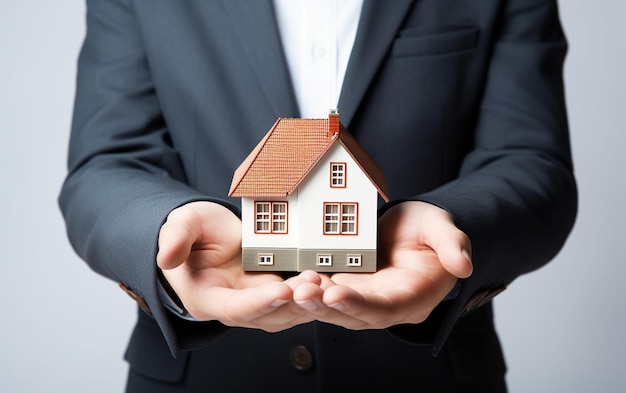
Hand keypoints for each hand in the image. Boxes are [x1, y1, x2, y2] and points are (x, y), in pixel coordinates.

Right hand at [157, 201, 316, 331]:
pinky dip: (310, 293)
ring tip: (323, 279)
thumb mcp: (182, 225)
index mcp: (207, 299)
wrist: (210, 232)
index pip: (234, 309)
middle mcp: (233, 308)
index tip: (282, 290)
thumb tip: (165, 259)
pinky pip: (294, 300)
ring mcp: (256, 303)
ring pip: (285, 313)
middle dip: (292, 303)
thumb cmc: (194, 230)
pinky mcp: (273, 293)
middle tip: (313, 283)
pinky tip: (326, 278)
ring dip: (306, 301)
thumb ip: (175, 239)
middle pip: (266, 316)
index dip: (258, 303)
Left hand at [292, 201, 472, 329]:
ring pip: (335, 308)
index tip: (336, 295)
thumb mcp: (443, 228)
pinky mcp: (348, 287)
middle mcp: (386, 305)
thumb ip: (452, 244)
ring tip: (292, 288)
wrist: (413, 229)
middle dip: (326, 307)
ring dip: (313, 301)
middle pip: (354, 314)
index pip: (386, 308)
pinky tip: (292, 279)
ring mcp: (364, 298)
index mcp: (412, 297)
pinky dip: (310, 288)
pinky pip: (326, 292)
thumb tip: (464, 264)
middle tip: (300, 294)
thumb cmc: (429, 230)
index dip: (360, 305)